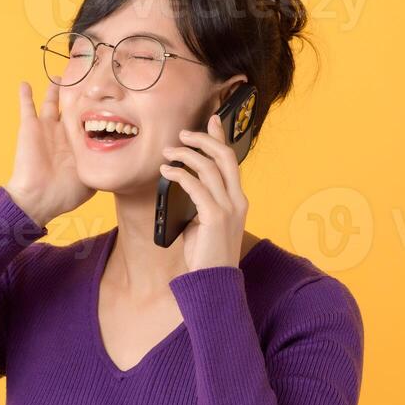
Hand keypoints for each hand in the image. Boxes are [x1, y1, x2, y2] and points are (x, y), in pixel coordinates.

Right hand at [3, 81, 93, 226]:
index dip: (95, 109)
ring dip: (54, 89)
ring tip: (59, 76)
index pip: (88, 121)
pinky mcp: (30, 127)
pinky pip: (26, 107)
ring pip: (51, 103)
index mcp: (77, 145)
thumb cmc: (64, 194)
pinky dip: (24, 95)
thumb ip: (102, 168)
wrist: (39, 198)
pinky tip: (24, 83)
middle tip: (84, 77)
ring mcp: (46, 129)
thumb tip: (118, 166)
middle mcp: (62, 134)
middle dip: (77, 94)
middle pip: (71, 108)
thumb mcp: (91, 181)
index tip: (106, 96)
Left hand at [159, 113, 248, 271]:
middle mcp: (238, 201)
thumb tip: (182, 183)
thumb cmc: (207, 257)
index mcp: (238, 200)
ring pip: (209, 167)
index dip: (221, 137)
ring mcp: (229, 209)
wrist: (214, 284)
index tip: (211, 120)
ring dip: (185, 155)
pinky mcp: (215, 217)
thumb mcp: (205, 224)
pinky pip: (197, 186)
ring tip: (167, 152)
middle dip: (204, 139)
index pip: (231, 161)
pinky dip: (180, 175)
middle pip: (225, 156)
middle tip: (183, 133)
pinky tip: (167, 172)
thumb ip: (200, 203)